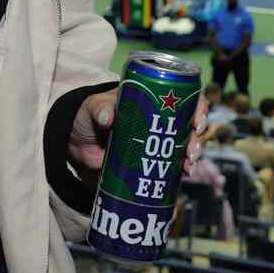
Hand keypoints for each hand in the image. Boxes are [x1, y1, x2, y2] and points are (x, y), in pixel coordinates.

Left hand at [67, 91, 207, 178]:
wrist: (76, 144)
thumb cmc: (87, 116)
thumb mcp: (92, 107)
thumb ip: (99, 109)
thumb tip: (107, 116)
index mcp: (149, 99)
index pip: (181, 97)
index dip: (196, 106)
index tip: (197, 118)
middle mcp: (158, 119)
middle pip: (187, 124)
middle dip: (196, 136)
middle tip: (192, 149)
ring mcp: (154, 141)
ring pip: (183, 145)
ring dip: (192, 154)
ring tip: (189, 164)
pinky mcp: (148, 160)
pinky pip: (170, 164)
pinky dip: (180, 170)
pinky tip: (185, 175)